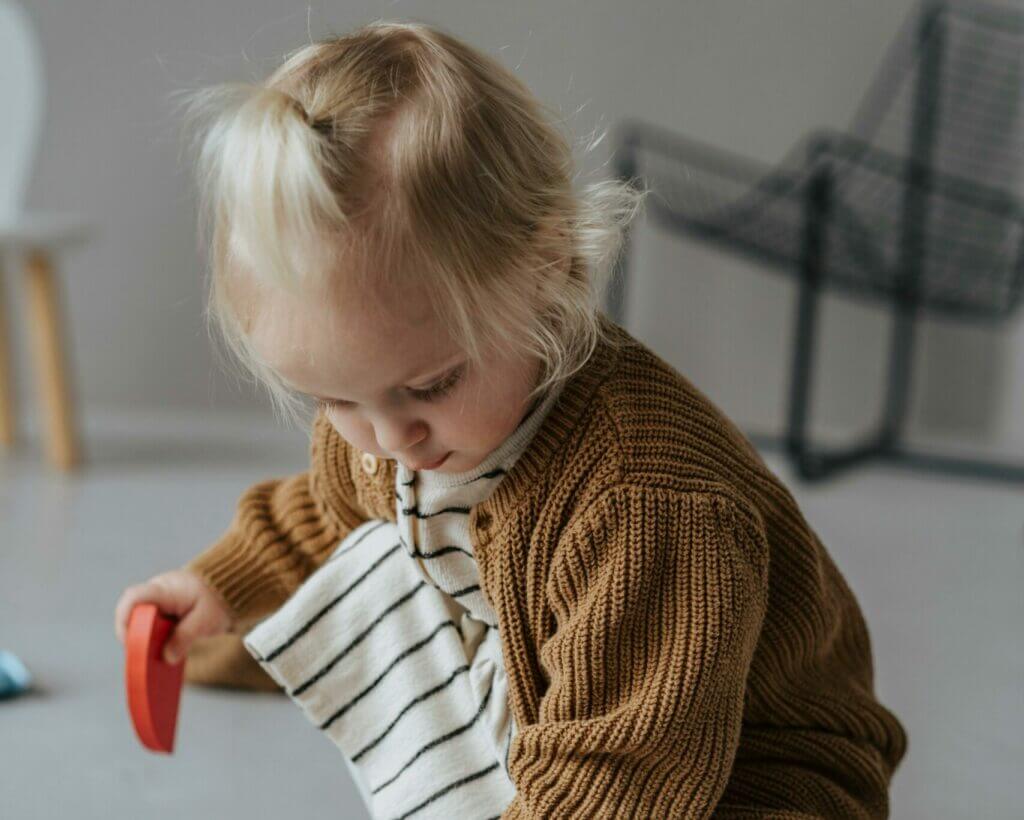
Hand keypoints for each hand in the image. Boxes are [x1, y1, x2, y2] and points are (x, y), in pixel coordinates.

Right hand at [114, 570, 234, 663]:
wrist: (232, 585)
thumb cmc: (220, 598)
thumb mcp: (206, 621)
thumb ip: (184, 638)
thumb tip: (166, 657)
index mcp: (166, 589)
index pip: (134, 597)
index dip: (125, 619)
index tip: (130, 640)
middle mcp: (158, 591)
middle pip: (133, 612)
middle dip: (136, 636)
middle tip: (145, 655)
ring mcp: (159, 598)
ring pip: (141, 619)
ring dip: (146, 638)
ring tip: (157, 656)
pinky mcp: (164, 607)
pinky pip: (152, 622)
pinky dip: (155, 637)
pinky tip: (164, 651)